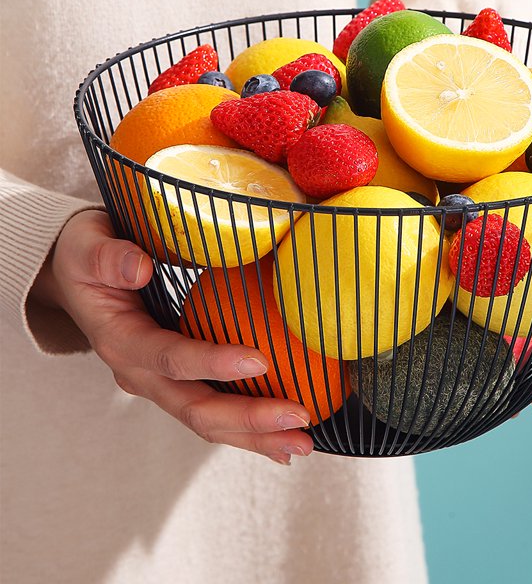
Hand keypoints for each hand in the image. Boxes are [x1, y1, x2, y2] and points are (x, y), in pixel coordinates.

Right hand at [32, 210, 313, 464]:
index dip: (213, 363)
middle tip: (298, 417)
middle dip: (248, 419)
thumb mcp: (88, 245)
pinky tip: (284, 432)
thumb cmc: (87, 254)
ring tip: (301, 442)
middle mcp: (139, 373)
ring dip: (255, 435)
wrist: (75, 276)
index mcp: (120, 341)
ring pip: (207, 421)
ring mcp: (158, 384)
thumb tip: (139, 267)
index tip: (260, 360)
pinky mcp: (175, 383)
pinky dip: (248, 426)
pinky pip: (213, 409)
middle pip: (196, 408)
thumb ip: (109, 257)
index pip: (170, 358)